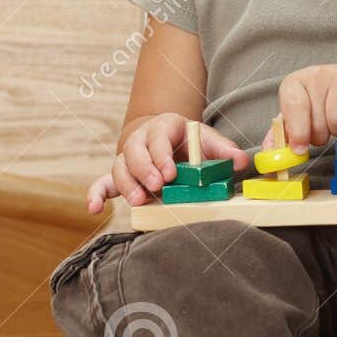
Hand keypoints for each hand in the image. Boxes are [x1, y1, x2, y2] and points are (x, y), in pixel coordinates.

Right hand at [85, 113, 250, 212]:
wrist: (169, 141)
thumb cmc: (190, 143)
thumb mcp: (208, 141)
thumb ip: (224, 150)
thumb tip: (241, 161)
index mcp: (163, 127)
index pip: (158, 137)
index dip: (161, 155)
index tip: (169, 173)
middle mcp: (140, 140)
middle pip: (134, 152)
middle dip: (144, 170)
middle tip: (156, 186)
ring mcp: (128, 159)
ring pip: (119, 168)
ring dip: (126, 184)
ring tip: (139, 200)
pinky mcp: (121, 176)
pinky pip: (103, 183)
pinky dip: (96, 194)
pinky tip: (95, 209)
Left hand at [259, 65, 336, 153]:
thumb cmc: (323, 104)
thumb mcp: (298, 117)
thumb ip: (282, 136)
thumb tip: (269, 153)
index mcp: (295, 82)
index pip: (294, 105)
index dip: (297, 131)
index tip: (300, 149)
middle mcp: (317, 74)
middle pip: (318, 121)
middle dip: (321, 134)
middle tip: (324, 128)